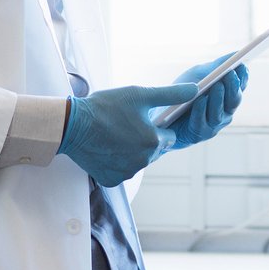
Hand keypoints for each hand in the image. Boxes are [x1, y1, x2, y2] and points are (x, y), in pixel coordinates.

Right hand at [58, 82, 199, 186]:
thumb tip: (195, 90)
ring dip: (132, 151)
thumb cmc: (105, 107)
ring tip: (115, 134)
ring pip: (138, 161)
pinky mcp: (111, 180)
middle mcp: (143, 161)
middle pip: (154, 150)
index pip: (169, 137)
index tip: (144, 119)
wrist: (72, 126)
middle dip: (145, 139)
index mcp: (153, 141)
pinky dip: (116, 162)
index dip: (159, 127)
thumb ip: (170, 94)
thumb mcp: (139, 94)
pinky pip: (121, 171)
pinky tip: (106, 147)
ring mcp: (126, 173)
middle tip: (126, 124)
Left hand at [170, 55, 249, 145]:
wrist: (158, 113)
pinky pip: (202, 123)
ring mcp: (213, 125)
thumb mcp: (198, 75)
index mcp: (226, 96)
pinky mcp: (198, 135)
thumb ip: (216, 67)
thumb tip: (235, 54)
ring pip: (220, 113)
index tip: (242, 66)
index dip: (242, 78)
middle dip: (233, 87)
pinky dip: (201, 111)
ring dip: (218, 99)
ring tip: (217, 85)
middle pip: (234, 101)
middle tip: (231, 73)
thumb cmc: (180, 92)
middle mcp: (224, 112)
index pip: (240, 87)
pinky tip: (200, 100)